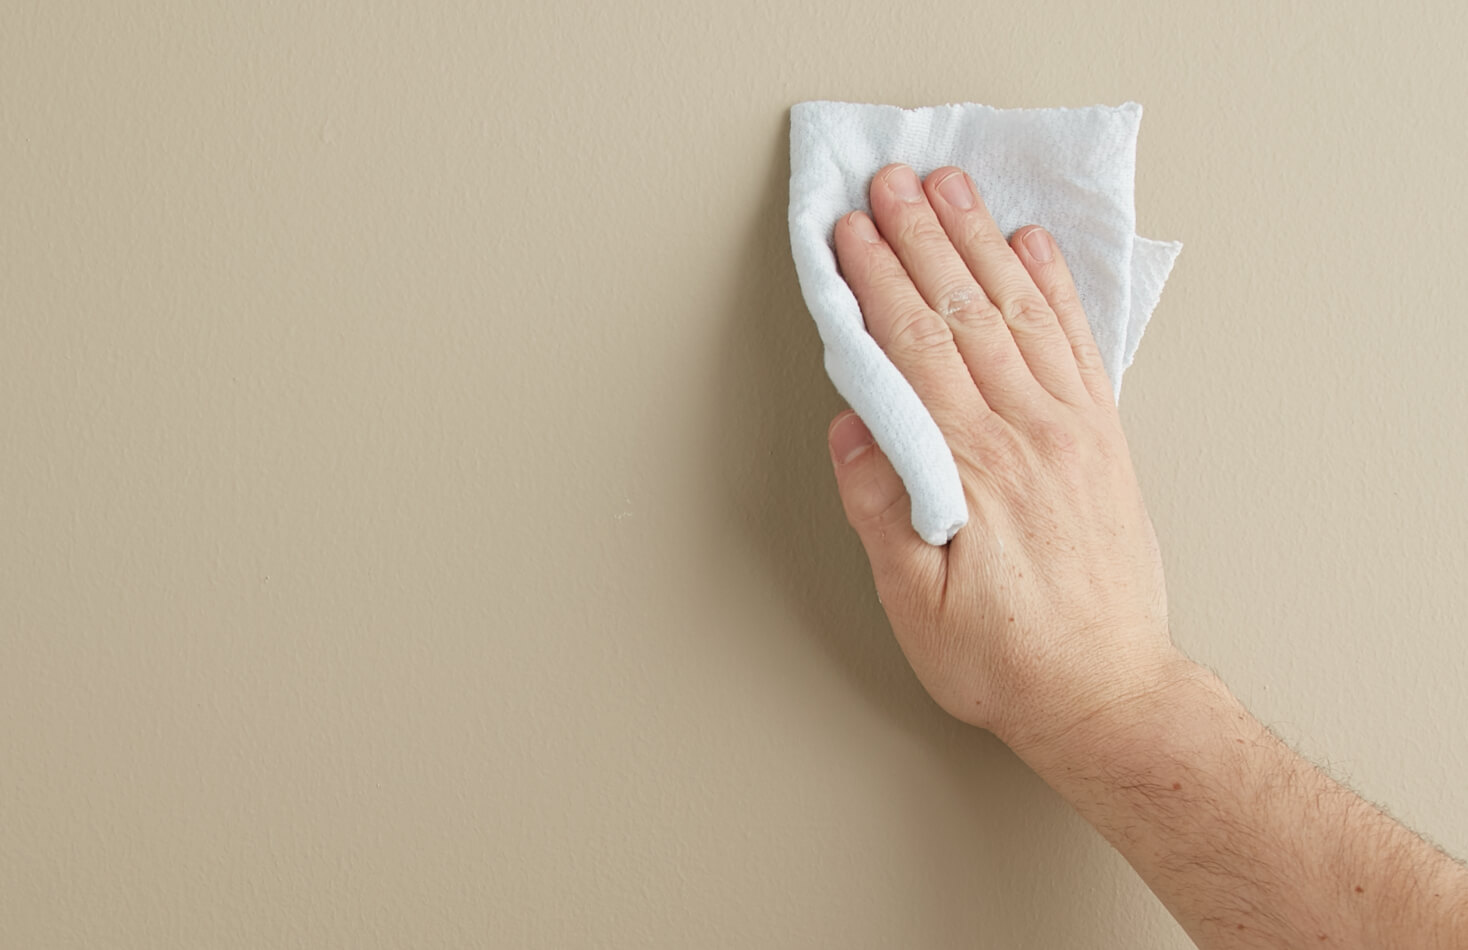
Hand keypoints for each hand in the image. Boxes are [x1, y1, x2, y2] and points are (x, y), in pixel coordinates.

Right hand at [826, 163, 1180, 753]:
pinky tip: (1033, 248)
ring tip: (950, 188)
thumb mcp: (916, 606)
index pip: (912, 350)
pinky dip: (1054, 287)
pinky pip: (1078, 343)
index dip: (876, 282)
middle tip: (889, 180)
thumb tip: (852, 430)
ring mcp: (1073, 429)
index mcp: (973, 468)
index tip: (848, 232)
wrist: (1108, 692)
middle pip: (961, 311)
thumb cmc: (1005, 660)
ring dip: (980, 241)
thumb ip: (881, 512)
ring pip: (1017, 311)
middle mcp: (1027, 433)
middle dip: (919, 237)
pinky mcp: (1104, 437)